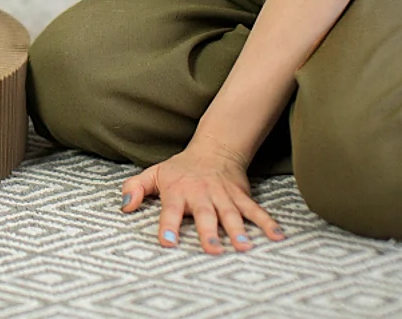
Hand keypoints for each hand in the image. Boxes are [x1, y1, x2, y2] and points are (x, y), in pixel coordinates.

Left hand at [120, 136, 284, 253]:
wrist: (214, 149)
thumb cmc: (180, 169)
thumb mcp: (153, 174)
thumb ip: (135, 189)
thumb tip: (124, 208)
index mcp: (177, 191)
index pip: (170, 210)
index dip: (168, 226)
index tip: (167, 242)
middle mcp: (201, 194)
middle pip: (205, 214)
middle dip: (209, 232)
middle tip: (213, 251)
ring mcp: (223, 195)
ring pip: (231, 214)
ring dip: (238, 230)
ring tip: (245, 247)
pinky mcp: (240, 196)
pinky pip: (254, 210)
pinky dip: (267, 222)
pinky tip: (277, 237)